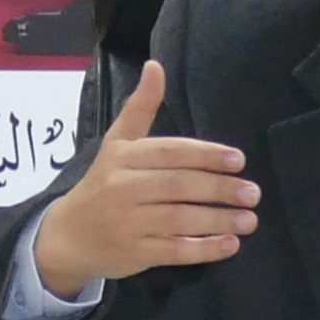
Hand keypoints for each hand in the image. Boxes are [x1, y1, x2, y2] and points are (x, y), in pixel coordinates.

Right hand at [34, 60, 260, 296]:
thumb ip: (140, 107)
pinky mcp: (134, 253)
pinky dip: (203, 249)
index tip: (239, 160)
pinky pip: (173, 251)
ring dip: (219, 220)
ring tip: (251, 219)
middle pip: (178, 186)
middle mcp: (123, 188)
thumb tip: (155, 66)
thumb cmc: (103, 183)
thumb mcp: (117, 142)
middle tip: (253, 193)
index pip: (171, 153)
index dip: (206, 155)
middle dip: (219, 189)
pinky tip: (231, 244)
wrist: (66, 236)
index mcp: (123, 157)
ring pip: (179, 220)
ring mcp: (128, 223)